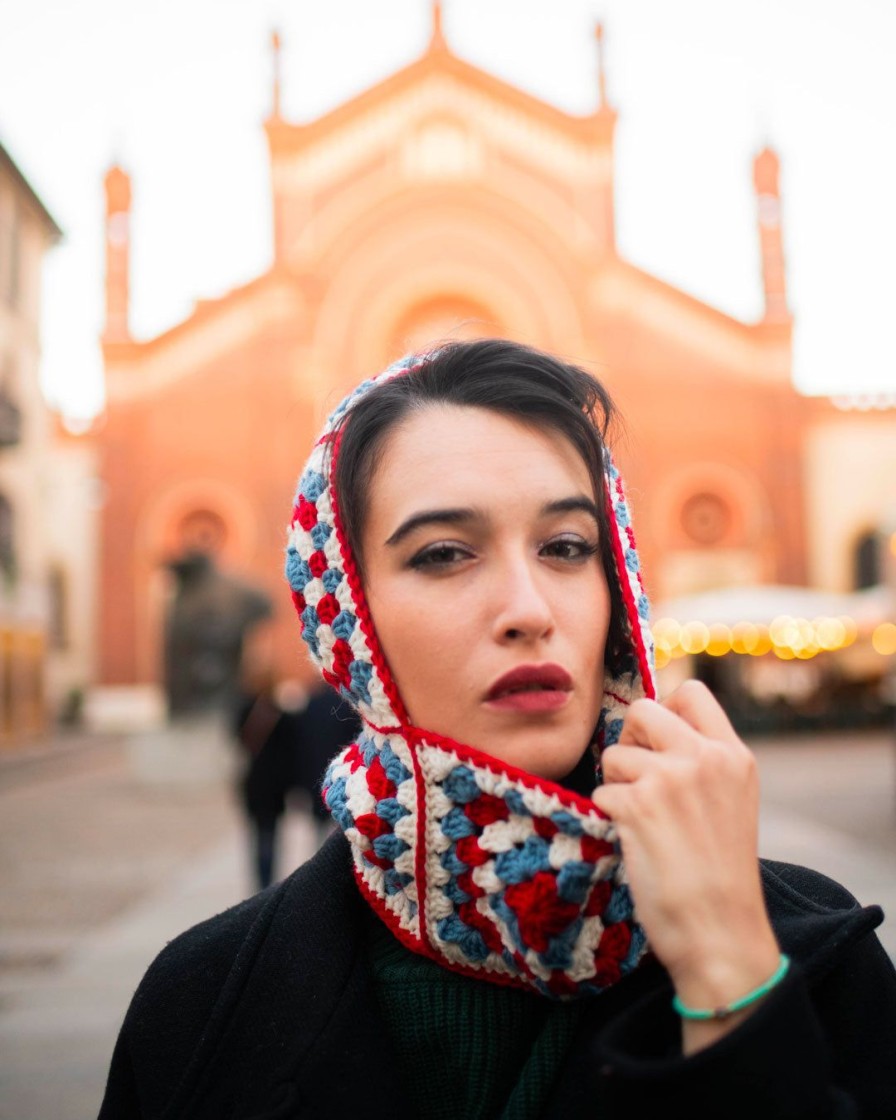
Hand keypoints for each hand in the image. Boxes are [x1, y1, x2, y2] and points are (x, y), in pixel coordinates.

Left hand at [592, 681, 779, 1051]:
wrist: (720, 933)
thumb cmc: (719, 875)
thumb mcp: (731, 802)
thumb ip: (701, 762)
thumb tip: (650, 730)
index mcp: (733, 755)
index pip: (691, 692)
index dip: (664, 711)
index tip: (657, 742)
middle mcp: (704, 757)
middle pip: (643, 709)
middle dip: (630, 740)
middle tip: (636, 777)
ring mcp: (671, 778)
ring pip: (615, 754)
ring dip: (617, 785)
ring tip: (643, 822)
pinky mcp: (638, 805)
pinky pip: (602, 792)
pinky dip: (609, 815)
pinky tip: (635, 841)